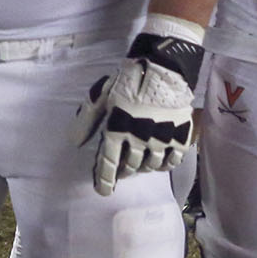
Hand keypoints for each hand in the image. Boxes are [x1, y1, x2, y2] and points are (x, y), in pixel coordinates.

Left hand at [73, 30, 203, 195]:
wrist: (163, 66)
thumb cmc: (128, 80)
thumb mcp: (102, 96)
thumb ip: (87, 120)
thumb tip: (75, 142)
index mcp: (117, 127)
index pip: (108, 162)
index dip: (104, 179)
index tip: (103, 191)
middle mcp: (139, 138)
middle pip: (130, 166)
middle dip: (124, 170)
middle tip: (123, 169)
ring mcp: (162, 138)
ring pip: (150, 165)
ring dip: (143, 167)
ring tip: (140, 162)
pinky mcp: (181, 136)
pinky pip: (172, 161)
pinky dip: (164, 164)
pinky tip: (160, 160)